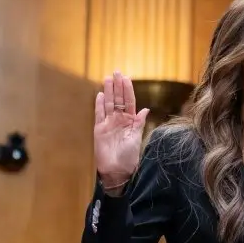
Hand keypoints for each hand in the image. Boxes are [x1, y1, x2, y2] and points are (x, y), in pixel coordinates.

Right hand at [94, 71, 149, 190]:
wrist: (117, 170)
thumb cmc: (129, 157)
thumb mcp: (136, 138)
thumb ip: (139, 123)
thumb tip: (146, 109)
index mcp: (130, 121)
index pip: (129, 102)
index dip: (127, 90)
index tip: (127, 78)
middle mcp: (119, 120)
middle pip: (117, 100)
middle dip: (117, 86)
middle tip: (117, 72)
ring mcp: (108, 124)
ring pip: (108, 104)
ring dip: (108, 91)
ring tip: (108, 78)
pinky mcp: (99, 129)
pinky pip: (98, 114)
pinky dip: (99, 105)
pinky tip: (99, 94)